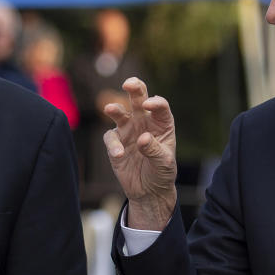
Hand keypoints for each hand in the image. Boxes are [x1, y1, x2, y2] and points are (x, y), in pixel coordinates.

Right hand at [103, 77, 176, 229]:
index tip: (148, 105)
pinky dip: (113, 144)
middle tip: (129, 84)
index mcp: (161, 123)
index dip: (155, 102)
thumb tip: (143, 138)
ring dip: (115, 109)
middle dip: (134, 88)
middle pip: (138, 99)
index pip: (160, 106)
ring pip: (120, 114)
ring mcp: (128, 130)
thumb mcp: (164, 163)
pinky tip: (119, 155)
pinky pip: (110, 139)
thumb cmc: (161, 173)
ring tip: (111, 109)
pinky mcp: (116, 143)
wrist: (148, 190)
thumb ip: (155, 150)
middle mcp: (144, 122)